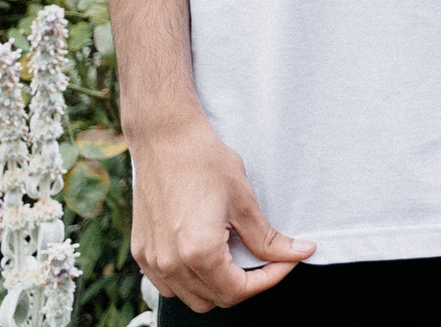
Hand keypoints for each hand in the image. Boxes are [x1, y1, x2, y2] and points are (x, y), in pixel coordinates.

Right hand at [127, 111, 312, 309]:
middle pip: (215, 300)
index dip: (269, 279)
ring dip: (217, 287)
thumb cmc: (205, 162)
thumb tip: (299, 253)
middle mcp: (170, 263)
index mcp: (198, 252)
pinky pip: (167, 285)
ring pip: (189, 297)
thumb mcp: (245, 201)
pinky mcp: (141, 252)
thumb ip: (269, 239)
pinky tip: (207, 257)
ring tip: (236, 258)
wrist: (166, 140)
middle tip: (266, 260)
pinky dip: (190, 281)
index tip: (285, 262)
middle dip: (246, 285)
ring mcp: (151, 260)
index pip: (238, 291)